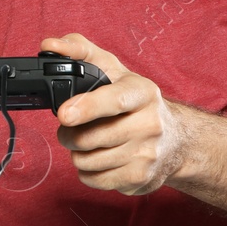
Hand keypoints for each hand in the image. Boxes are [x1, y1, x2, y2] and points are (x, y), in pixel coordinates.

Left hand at [42, 33, 187, 195]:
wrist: (176, 139)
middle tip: (70, 126)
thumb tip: (50, 45)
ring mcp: (147, 154)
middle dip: (69, 134)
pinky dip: (87, 171)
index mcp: (143, 92)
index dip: (87, 107)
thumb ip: (80, 50)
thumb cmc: (135, 101)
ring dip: (77, 152)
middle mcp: (150, 124)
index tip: (64, 114)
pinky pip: (94, 179)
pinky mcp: (140, 178)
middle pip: (91, 138)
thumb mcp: (113, 69)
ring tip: (86, 142)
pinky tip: (98, 158)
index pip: (115, 100)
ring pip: (87, 161)